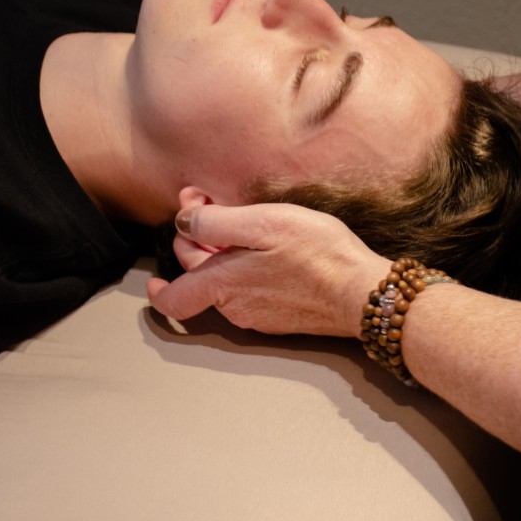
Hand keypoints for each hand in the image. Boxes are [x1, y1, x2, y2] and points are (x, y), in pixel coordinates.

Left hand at [146, 202, 392, 337]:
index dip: (159, 286)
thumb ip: (216, 224)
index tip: (157, 269)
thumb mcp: (263, 223)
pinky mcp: (281, 317)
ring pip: (225, 282)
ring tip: (239, 220)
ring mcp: (259, 315)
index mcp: (222, 286)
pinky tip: (264, 247)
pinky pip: (249, 290)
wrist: (363, 292)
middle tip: (206, 203)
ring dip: (222, 253)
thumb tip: (183, 222)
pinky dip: (245, 268)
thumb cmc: (317, 254)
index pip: (173, 301)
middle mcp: (235, 308)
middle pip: (200, 276)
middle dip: (196, 240)